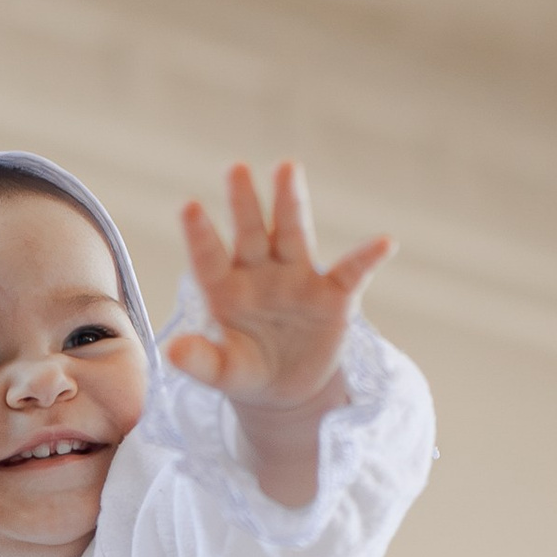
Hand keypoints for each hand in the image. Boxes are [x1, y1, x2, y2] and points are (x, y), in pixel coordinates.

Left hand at [168, 160, 391, 507]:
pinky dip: (368, 257)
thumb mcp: (223, 373)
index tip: (188, 206)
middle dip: (243, 202)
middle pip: (250, 232)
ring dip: (290, 202)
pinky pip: (352, 273)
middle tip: (235, 168)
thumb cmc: (246, 372)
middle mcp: (259, 273)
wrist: (287, 389)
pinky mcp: (333, 295)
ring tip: (287, 167)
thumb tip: (171, 350)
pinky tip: (385, 242)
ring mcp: (296, 279)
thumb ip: (200, 361)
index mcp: (225, 289)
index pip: (208, 258)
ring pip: (292, 234)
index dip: (200, 235)